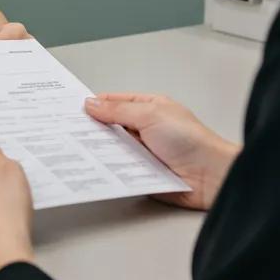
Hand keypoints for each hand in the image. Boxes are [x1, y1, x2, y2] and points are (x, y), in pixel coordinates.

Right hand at [84, 93, 239, 210]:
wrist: (212, 176)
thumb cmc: (192, 141)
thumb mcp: (150, 115)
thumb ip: (117, 111)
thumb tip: (91, 104)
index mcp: (148, 108)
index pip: (113, 103)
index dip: (94, 104)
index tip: (71, 109)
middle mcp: (144, 129)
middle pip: (110, 127)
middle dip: (92, 129)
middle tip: (67, 130)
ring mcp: (142, 152)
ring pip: (112, 149)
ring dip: (99, 150)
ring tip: (75, 148)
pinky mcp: (141, 173)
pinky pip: (119, 169)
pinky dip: (108, 168)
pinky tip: (94, 167)